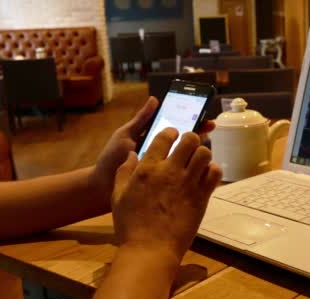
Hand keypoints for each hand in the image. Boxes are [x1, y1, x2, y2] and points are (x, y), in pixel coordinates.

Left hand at [90, 96, 214, 203]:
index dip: (191, 120)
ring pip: (186, 159)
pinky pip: (181, 177)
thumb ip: (141, 120)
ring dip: (198, 152)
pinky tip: (201, 168)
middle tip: (209, 128)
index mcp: (154, 140)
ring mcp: (165, 169)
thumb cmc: (112, 158)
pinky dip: (193, 172)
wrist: (101, 187)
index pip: (177, 128)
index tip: (203, 114)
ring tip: (205, 145)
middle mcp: (163, 154)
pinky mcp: (165, 184)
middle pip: (186, 142)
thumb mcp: (126, 135)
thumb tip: (155, 99)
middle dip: (199, 134)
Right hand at [111, 128, 221, 262]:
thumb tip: (131, 154)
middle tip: (189, 149)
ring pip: (205, 153)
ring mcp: (188, 183)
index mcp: (148, 168)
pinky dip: (213, 171)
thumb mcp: (118, 196)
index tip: (174, 136)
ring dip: (203, 154)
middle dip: (191, 140)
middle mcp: (170, 171)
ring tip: (198, 163)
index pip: (165, 136)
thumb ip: (124, 172)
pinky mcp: (201, 197)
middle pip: (190, 139)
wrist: (150, 249)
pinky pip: (215, 173)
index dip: (171, 132)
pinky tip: (205, 177)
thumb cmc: (130, 225)